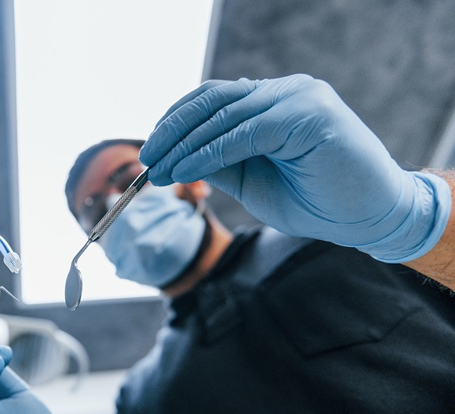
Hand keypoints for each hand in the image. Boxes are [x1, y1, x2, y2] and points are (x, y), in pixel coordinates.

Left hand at [139, 74, 450, 262]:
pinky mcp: (309, 115)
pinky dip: (209, 153)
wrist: (370, 219)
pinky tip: (183, 172)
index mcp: (273, 101)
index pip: (213, 99)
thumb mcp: (252, 181)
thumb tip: (174, 158)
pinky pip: (245, 132)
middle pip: (213, 100)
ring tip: (156, 170)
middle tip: (145, 160)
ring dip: (184, 144)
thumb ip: (220, 163)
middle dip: (172, 131)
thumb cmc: (316, 202)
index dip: (176, 122)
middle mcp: (285, 91)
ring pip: (224, 114)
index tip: (150, 152)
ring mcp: (299, 98)